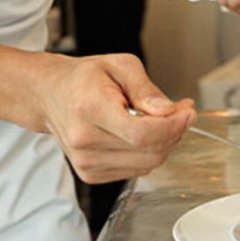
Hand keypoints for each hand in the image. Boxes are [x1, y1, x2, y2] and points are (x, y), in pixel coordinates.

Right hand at [36, 53, 195, 183]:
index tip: (188, 113)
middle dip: (174, 132)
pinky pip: (136, 170)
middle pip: (149, 152)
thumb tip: (170, 112)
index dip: (173, 126)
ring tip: (157, 119)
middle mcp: (84, 140)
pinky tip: (139, 133)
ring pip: (146, 164)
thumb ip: (147, 90)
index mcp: (89, 108)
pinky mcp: (90, 174)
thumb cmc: (85, 78)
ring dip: (163, 143)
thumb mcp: (120, 65)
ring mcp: (85, 162)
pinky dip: (147, 153)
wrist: (52, 95)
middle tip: (181, 112)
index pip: (141, 133)